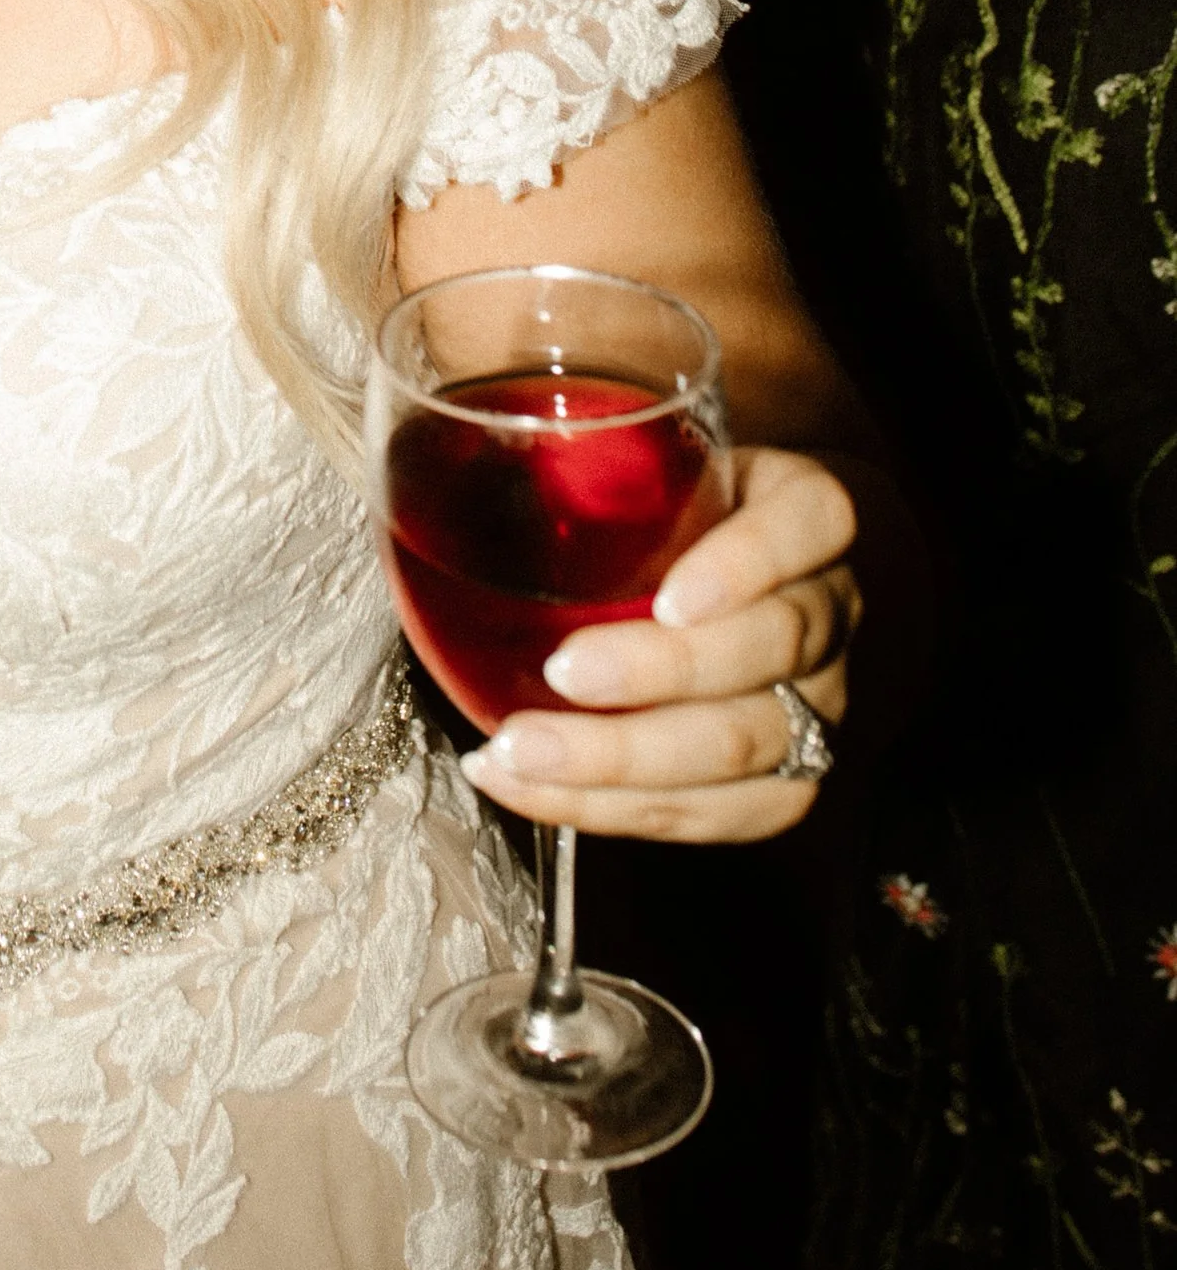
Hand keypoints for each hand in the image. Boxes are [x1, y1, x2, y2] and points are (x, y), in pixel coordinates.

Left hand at [459, 445, 856, 841]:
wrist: (752, 582)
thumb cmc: (675, 509)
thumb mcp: (657, 462)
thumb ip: (593, 456)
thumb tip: (440, 454)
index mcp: (804, 511)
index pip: (810, 524)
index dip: (748, 563)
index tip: (670, 596)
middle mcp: (829, 608)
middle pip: (772, 648)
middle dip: (659, 672)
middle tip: (559, 672)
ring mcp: (821, 703)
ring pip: (746, 746)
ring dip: (622, 761)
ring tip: (518, 752)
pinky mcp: (787, 785)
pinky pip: (712, 815)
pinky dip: (608, 809)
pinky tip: (524, 786)